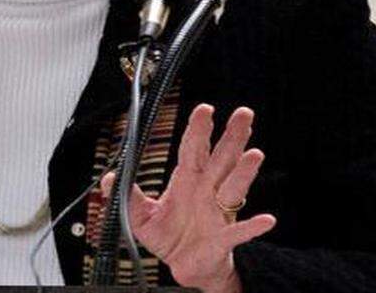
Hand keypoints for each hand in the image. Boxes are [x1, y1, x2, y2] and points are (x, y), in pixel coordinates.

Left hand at [102, 104, 274, 292]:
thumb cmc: (168, 237)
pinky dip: (253, 226)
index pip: (193, 148)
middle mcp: (207, 190)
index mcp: (187, 180)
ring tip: (254, 154)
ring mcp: (218, 212)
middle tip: (243, 114)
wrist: (183, 266)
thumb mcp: (140, 216)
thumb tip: (109, 179)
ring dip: (244, 171)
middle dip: (232, 136)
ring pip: (234, 186)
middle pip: (221, 158)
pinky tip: (266, 220)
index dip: (199, 129)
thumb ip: (127, 196)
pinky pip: (239, 230)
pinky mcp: (223, 237)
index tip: (205, 110)